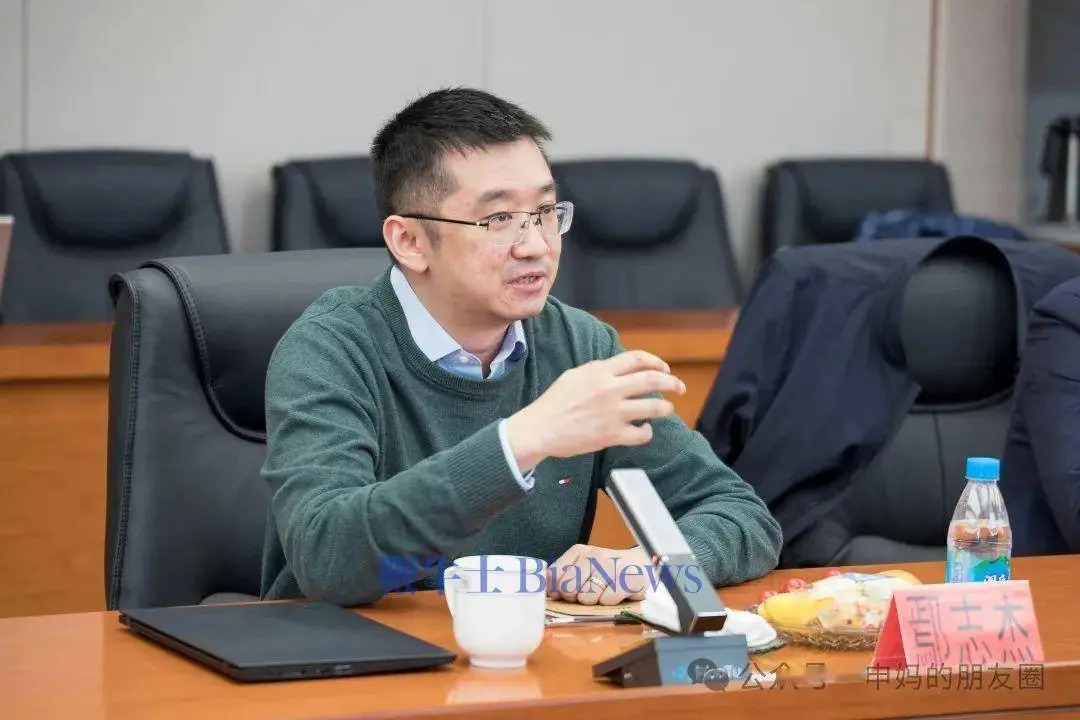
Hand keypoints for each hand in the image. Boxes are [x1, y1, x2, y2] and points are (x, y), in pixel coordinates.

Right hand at [504, 350, 684, 470]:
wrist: (540, 429)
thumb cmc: (554, 403)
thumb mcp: (575, 376)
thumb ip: (599, 370)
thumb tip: (620, 369)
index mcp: (600, 372)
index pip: (637, 359)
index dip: (656, 362)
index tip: (664, 368)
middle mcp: (610, 389)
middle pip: (652, 380)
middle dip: (672, 383)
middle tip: (679, 387)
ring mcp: (613, 413)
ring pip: (654, 407)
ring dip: (666, 408)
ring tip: (667, 409)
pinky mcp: (612, 435)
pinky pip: (641, 433)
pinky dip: (647, 431)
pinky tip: (645, 430)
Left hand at [547, 544, 652, 605]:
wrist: (642, 566)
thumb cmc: (609, 570)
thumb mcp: (584, 567)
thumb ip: (563, 576)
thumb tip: (547, 591)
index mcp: (579, 551)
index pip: (554, 575)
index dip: (558, 590)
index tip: (567, 593)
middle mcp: (594, 555)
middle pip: (568, 588)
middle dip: (576, 597)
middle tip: (589, 592)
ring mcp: (611, 566)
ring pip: (587, 597)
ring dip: (594, 601)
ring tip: (605, 591)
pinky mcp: (626, 579)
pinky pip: (606, 601)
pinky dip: (610, 602)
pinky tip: (617, 593)